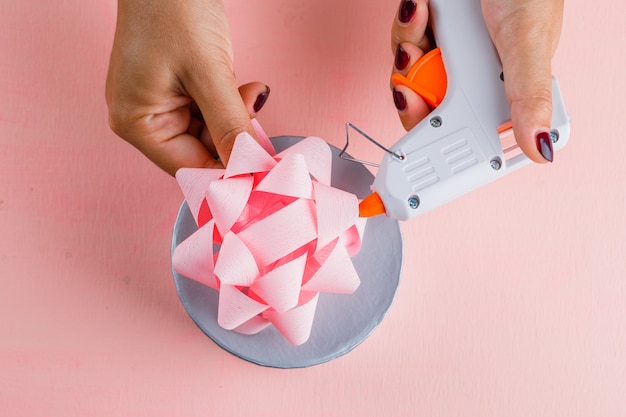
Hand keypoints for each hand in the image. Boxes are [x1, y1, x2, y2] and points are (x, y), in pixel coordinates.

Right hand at [106, 0, 269, 175]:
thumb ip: (229, 125)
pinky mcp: (174, 91)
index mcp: (136, 124)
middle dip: (234, 137)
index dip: (227, 171)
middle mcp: (143, 120)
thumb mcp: (208, 73)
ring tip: (246, 89)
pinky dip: (228, 105)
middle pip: (200, 153)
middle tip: (256, 113)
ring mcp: (158, 105)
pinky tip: (241, 87)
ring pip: (210, 133)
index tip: (261, 168)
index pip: (189, 169)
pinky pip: (208, 113)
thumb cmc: (173, 10)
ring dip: (235, 118)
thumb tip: (250, 166)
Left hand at [390, 0, 563, 162]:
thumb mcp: (528, 43)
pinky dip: (407, 26)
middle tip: (411, 90)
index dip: (439, 143)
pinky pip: (404, 42)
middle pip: (427, 108)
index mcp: (502, 89)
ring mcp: (450, 52)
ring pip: (410, 76)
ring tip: (422, 24)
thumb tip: (542, 148)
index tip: (419, 152)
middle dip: (413, 97)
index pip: (466, 132)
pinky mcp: (430, 30)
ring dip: (407, 52)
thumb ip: (530, 95)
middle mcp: (473, 75)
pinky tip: (420, 8)